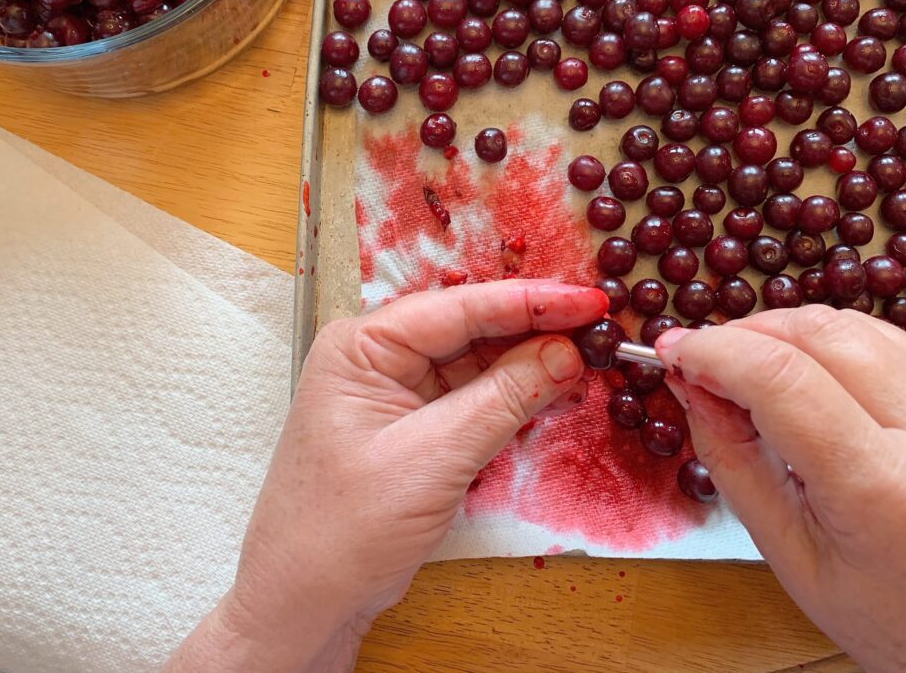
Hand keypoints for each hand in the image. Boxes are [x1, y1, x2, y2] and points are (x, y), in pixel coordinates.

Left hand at [166, 280, 604, 671]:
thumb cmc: (343, 529)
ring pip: (477, 363)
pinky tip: (552, 393)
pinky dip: (513, 398)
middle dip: (535, 329)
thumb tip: (567, 354)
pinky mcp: (414, 431)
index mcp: (363, 346)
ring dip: (529, 364)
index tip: (590, 303)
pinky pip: (472, 399)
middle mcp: (378, 359)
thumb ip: (503, 399)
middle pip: (471, 328)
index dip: (532, 302)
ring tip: (588, 359)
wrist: (305, 603)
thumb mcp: (433, 457)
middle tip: (600, 329)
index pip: (460, 307)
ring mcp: (396, 395)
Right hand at [655, 306, 905, 672]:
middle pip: (819, 332)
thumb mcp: (792, 556)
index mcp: (889, 491)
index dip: (713, 350)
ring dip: (790, 336)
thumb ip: (732, 459)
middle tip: (703, 360)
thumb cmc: (901, 623)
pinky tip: (817, 386)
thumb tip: (690, 383)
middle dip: (746, 334)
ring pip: (855, 325)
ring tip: (754, 375)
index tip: (673, 350)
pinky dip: (839, 351)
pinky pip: (893, 344)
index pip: (780, 378)